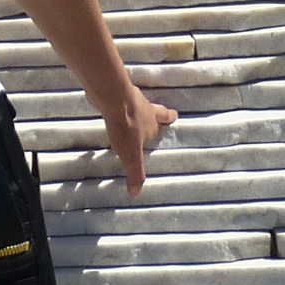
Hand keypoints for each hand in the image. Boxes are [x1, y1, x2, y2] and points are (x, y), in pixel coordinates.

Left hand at [94, 78, 177, 196]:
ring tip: (132, 110)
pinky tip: (111, 105)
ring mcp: (130, 96)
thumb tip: (136, 194)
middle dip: (156, 111)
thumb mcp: (131, 155)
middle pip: (154, 108)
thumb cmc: (126, 126)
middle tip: (159, 111)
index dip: (168, 118)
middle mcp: (145, 106)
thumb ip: (135, 172)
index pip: (164, 119)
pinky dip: (117, 101)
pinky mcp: (115, 91)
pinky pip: (118, 96)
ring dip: (136, 106)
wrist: (112, 97)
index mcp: (153, 120)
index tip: (173, 116)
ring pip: (137, 101)